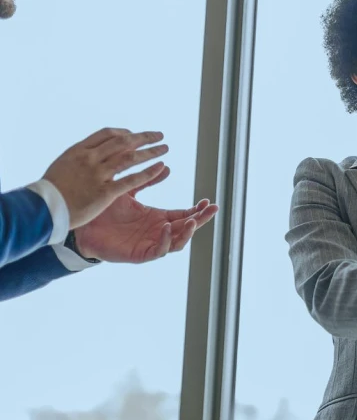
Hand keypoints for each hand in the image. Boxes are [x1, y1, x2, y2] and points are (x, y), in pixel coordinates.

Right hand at [44, 127, 170, 228]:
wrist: (41, 209)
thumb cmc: (50, 191)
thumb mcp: (62, 165)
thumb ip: (79, 157)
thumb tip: (92, 152)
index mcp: (79, 150)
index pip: (107, 134)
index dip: (124, 132)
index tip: (134, 134)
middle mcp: (90, 159)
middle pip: (123, 141)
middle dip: (143, 137)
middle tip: (159, 135)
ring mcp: (97, 175)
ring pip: (130, 157)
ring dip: (151, 151)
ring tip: (165, 148)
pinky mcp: (105, 192)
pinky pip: (132, 180)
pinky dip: (149, 172)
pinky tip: (161, 167)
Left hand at [74, 166, 218, 263]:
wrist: (81, 226)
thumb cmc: (103, 210)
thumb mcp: (128, 191)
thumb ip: (146, 180)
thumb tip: (165, 166)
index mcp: (157, 218)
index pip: (184, 214)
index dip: (197, 209)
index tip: (208, 200)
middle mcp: (157, 232)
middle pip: (187, 228)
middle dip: (201, 219)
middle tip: (211, 209)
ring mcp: (150, 243)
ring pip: (177, 242)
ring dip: (187, 232)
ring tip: (191, 220)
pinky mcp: (140, 254)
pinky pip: (158, 250)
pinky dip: (165, 241)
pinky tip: (166, 228)